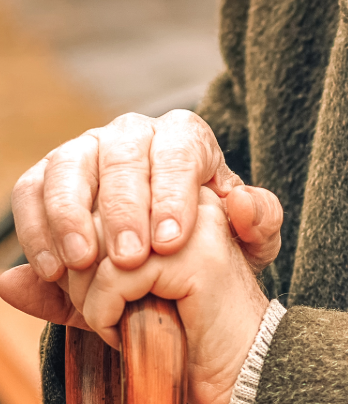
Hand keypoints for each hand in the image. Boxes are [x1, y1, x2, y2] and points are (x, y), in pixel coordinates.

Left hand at [0, 190, 270, 403]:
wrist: (237, 381)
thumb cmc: (180, 343)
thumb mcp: (108, 310)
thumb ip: (61, 290)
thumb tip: (7, 281)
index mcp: (164, 199)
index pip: (86, 204)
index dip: (69, 257)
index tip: (89, 298)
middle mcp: (181, 199)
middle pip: (87, 219)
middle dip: (78, 279)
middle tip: (105, 314)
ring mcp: (191, 222)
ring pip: (96, 242)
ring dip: (91, 297)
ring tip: (119, 324)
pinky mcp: (194, 255)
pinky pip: (116, 274)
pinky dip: (106, 313)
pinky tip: (129, 333)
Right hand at [10, 110, 281, 282]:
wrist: (169, 255)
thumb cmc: (213, 238)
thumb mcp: (249, 239)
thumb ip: (259, 221)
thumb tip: (241, 202)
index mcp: (184, 137)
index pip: (179, 151)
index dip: (172, 195)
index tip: (171, 243)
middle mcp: (132, 133)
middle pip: (121, 155)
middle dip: (123, 209)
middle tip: (128, 258)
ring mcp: (85, 150)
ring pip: (69, 165)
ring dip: (71, 215)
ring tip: (81, 263)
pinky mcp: (47, 176)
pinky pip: (32, 190)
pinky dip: (36, 228)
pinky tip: (52, 270)